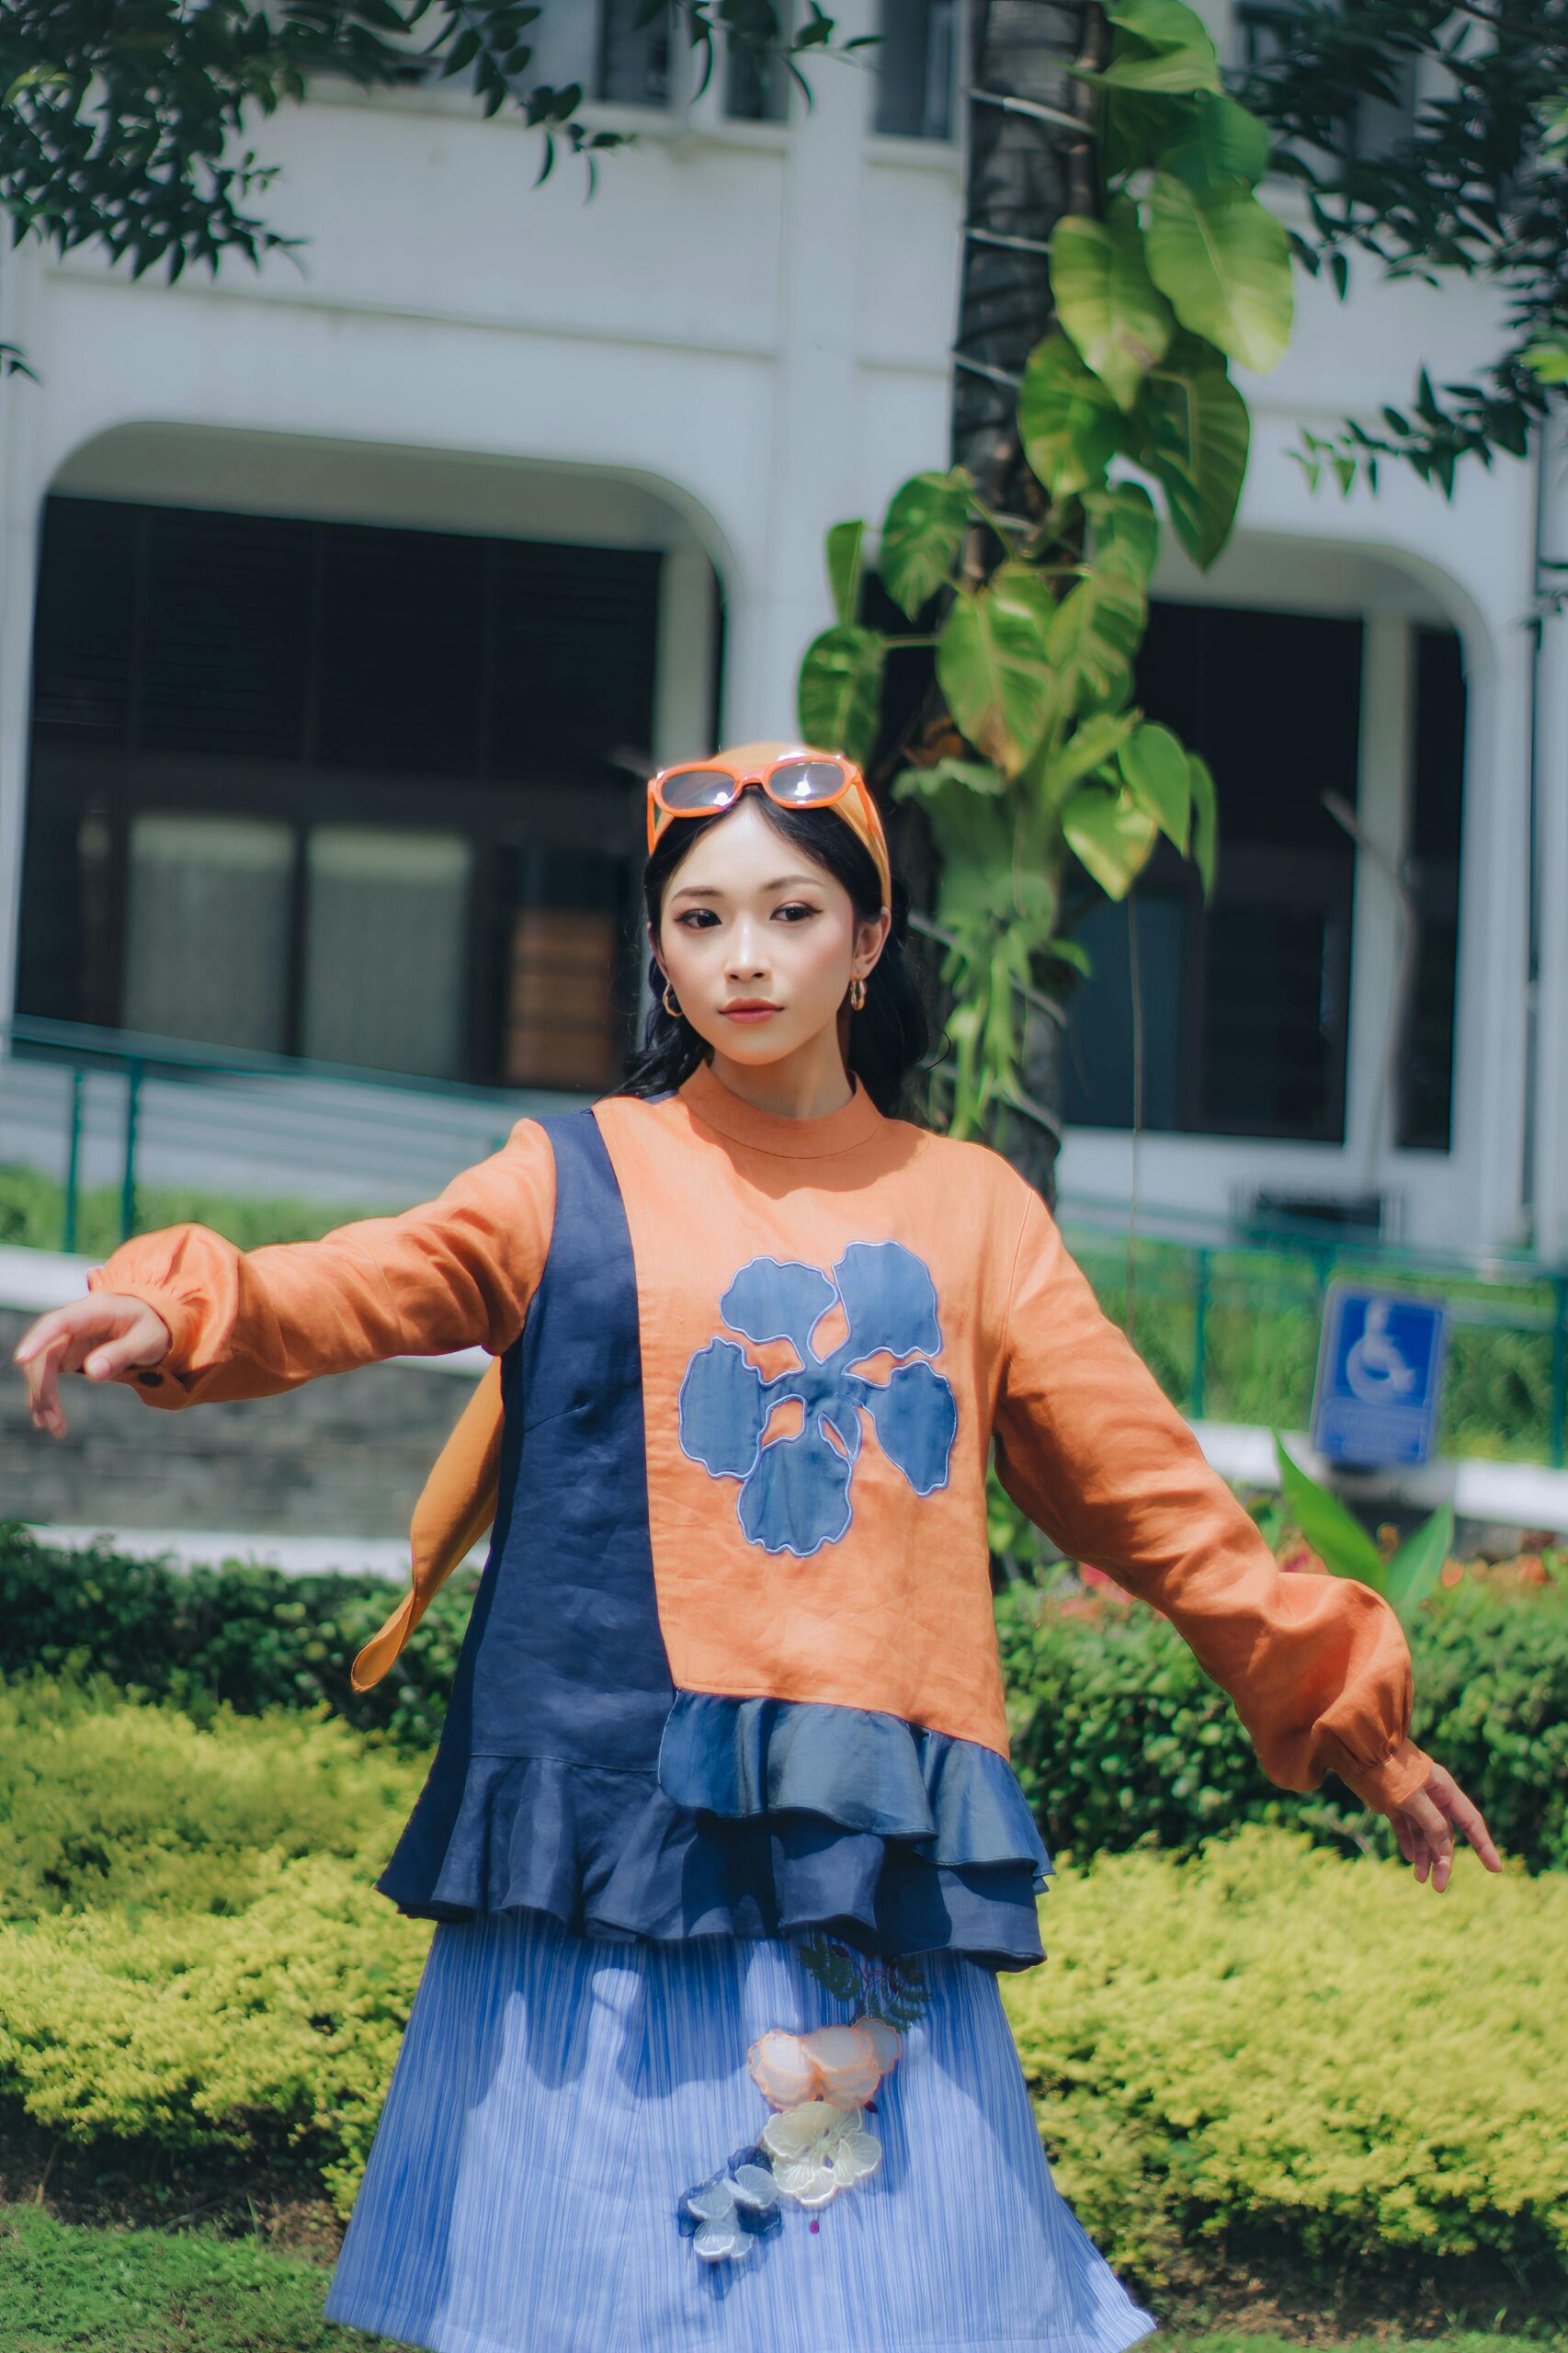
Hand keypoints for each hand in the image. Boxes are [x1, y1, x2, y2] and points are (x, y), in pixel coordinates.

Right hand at [13, 1294, 172, 1437]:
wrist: (151, 1323)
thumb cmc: (151, 1328)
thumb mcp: (148, 1341)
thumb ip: (122, 1354)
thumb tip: (93, 1372)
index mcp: (95, 1311)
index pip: (59, 1322)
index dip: (39, 1338)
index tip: (21, 1358)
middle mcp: (74, 1321)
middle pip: (45, 1351)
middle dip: (42, 1386)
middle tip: (52, 1420)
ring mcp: (67, 1337)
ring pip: (41, 1365)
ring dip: (41, 1395)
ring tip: (52, 1426)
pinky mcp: (66, 1353)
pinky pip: (47, 1373)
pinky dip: (44, 1395)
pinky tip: (46, 1418)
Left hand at [1386, 1759, 1500, 1891]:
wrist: (1360, 1751)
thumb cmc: (1389, 1769)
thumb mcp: (1413, 1797)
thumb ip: (1431, 1822)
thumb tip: (1442, 1848)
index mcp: (1444, 1789)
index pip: (1471, 1822)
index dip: (1483, 1845)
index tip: (1496, 1868)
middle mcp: (1432, 1796)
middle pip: (1444, 1834)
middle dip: (1443, 1860)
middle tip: (1438, 1886)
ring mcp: (1413, 1800)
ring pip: (1424, 1833)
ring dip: (1424, 1856)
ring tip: (1420, 1879)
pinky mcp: (1395, 1803)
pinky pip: (1406, 1827)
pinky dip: (1408, 1842)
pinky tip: (1410, 1858)